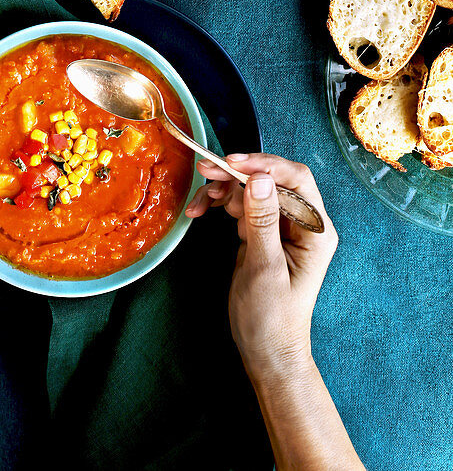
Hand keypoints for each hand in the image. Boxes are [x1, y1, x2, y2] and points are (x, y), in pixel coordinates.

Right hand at [186, 153, 337, 377]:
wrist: (266, 353)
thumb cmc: (272, 318)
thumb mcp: (265, 268)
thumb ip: (262, 221)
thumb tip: (258, 179)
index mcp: (315, 230)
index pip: (296, 180)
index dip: (265, 165)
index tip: (233, 163)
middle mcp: (302, 223)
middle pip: (271, 179)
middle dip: (238, 173)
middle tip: (207, 172)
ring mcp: (280, 226)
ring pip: (251, 189)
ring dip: (224, 189)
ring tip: (201, 200)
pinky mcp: (260, 233)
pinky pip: (240, 206)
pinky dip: (219, 204)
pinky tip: (200, 210)